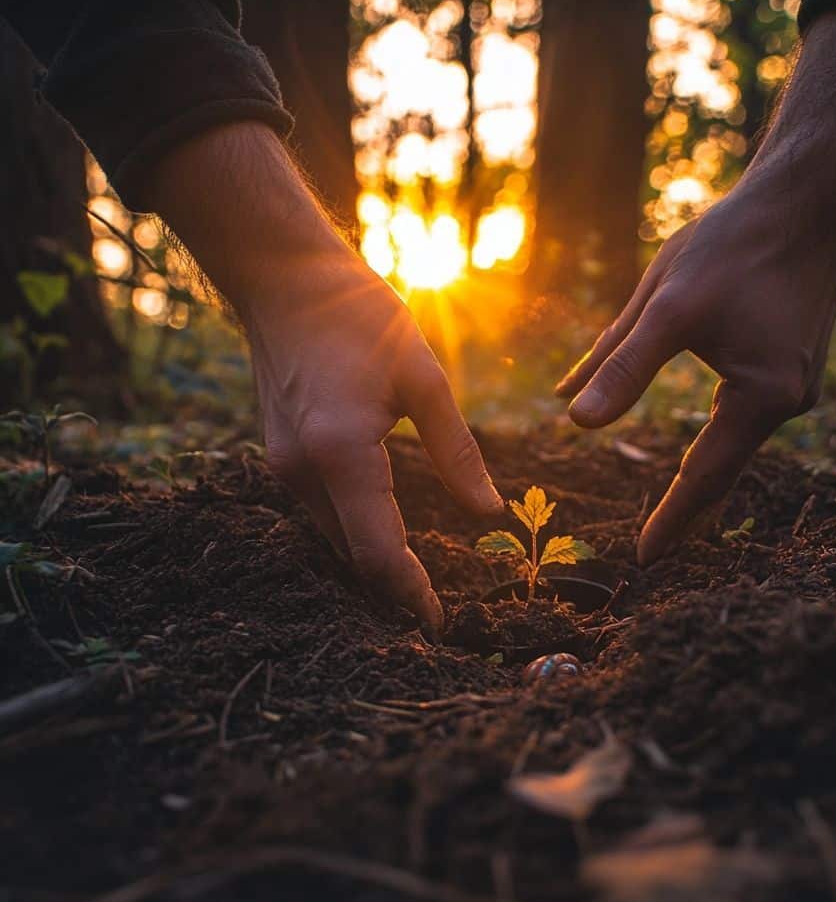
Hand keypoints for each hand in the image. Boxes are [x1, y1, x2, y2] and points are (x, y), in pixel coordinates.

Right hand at [250, 256, 501, 637]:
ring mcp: (283, 465)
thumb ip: (457, 451)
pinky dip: (354, 529)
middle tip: (436, 610)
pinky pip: (321, 511)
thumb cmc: (359, 316)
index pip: (376, 551)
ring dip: (372, 561)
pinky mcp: (280, 454)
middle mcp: (302, 470)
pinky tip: (384, 527)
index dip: (409, 593)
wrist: (284, 278)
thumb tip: (488, 510)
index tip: (439, 622)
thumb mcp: (424, 378)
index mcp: (341, 453)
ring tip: (417, 578)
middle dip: (392, 587)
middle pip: (351, 556)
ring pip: (333, 537)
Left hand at [556, 189, 835, 564]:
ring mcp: (799, 382)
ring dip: (703, 467)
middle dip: (689, 505)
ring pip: (736, 436)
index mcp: (762, 395)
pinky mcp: (796, 361)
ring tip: (674, 506)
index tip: (645, 559)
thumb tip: (572, 420)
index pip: (705, 477)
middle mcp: (790, 399)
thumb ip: (621, 365)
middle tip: (655, 545)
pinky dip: (719, 431)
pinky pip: (748, 409)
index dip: (673, 519)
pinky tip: (701, 444)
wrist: (810, 198)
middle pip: (726, 465)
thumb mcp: (667, 306)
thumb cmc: (736, 244)